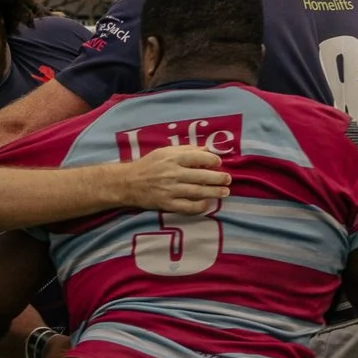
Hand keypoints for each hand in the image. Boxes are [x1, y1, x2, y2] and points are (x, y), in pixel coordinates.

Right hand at [114, 145, 229, 214]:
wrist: (128, 183)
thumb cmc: (149, 165)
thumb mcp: (165, 151)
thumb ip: (186, 150)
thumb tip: (206, 150)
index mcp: (173, 158)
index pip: (198, 157)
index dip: (212, 160)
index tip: (219, 163)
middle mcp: (173, 173)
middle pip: (202, 176)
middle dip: (218, 178)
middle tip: (228, 179)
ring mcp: (171, 190)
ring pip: (198, 192)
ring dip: (214, 192)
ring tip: (225, 192)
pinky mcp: (167, 204)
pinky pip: (188, 207)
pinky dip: (200, 206)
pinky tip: (208, 204)